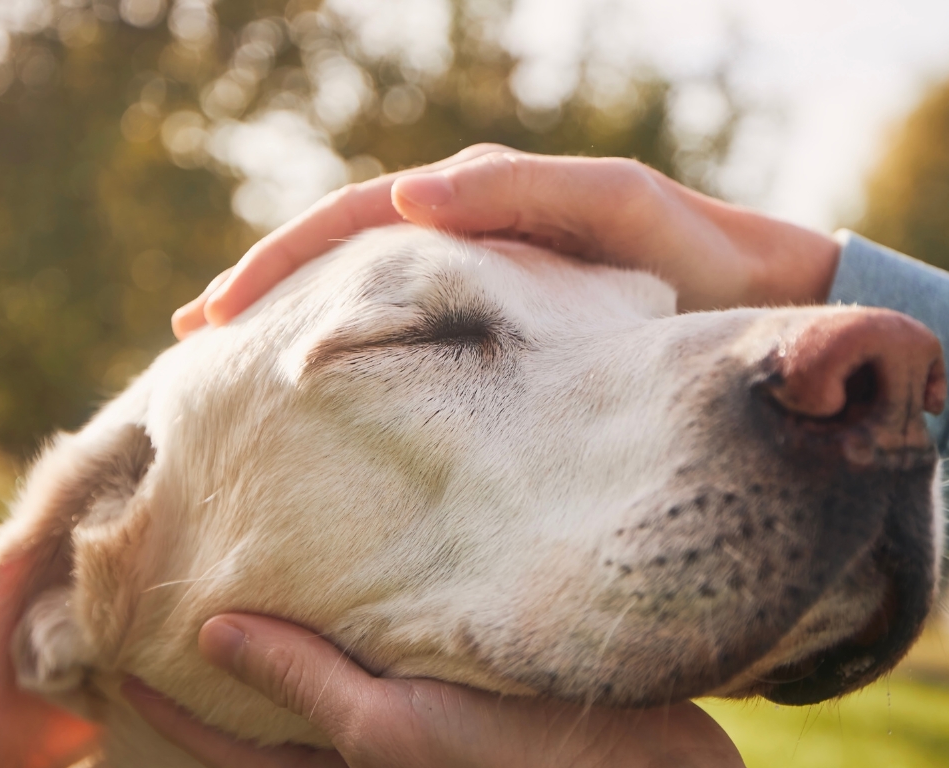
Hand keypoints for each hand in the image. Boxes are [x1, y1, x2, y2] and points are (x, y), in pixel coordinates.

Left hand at [123, 615, 774, 767]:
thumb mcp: (388, 730)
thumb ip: (304, 684)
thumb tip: (213, 634)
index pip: (227, 751)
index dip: (167, 714)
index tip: (117, 664)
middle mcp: (373, 767)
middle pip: (275, 728)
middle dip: (224, 687)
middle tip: (178, 626)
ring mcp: (424, 738)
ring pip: (336, 693)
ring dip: (295, 655)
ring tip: (259, 597)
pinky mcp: (471, 703)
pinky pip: (396, 667)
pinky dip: (364, 635)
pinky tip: (364, 590)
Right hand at [173, 147, 841, 337]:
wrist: (755, 299)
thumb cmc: (694, 258)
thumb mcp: (618, 211)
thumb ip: (525, 198)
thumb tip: (412, 203)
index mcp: (480, 208)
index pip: (355, 225)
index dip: (281, 265)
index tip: (216, 317)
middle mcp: (467, 238)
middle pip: (341, 256)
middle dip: (265, 292)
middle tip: (193, 341)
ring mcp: (481, 286)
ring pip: (367, 295)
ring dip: (297, 322)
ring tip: (230, 363)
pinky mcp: (502, 333)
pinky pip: (412, 334)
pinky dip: (357, 350)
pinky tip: (321, 388)